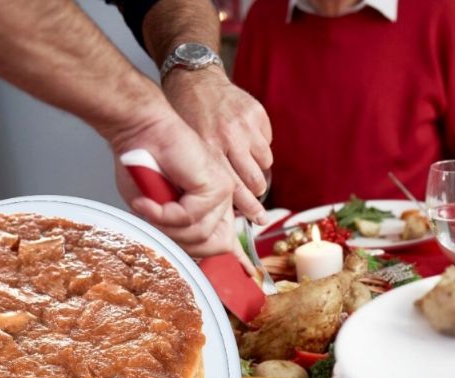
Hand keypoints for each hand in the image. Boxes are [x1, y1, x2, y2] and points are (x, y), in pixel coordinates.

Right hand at [109, 105, 255, 262]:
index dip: (237, 261)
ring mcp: (221, 194)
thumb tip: (193, 250)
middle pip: (214, 246)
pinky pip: (190, 218)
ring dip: (167, 224)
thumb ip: (175, 229)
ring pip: (199, 235)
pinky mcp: (216, 186)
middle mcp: (221, 202)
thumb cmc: (142, 166)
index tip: (249, 275)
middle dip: (181, 240)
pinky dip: (164, 213)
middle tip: (156, 218)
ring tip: (150, 204)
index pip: (230, 241)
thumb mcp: (157, 208)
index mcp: (212, 207)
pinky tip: (150, 200)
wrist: (140, 132)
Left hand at [163, 67, 272, 216]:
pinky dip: (259, 147)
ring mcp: (246, 125)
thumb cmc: (187, 117)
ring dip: (258, 169)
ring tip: (246, 165)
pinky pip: (267, 142)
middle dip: (256, 192)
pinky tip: (246, 141)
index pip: (235, 187)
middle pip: (255, 179)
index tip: (258, 220)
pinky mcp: (257, 114)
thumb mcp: (189, 147)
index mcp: (210, 148)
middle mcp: (230, 137)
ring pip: (265, 163)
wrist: (194, 79)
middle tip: (255, 197)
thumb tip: (224, 204)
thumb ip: (207, 172)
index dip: (249, 206)